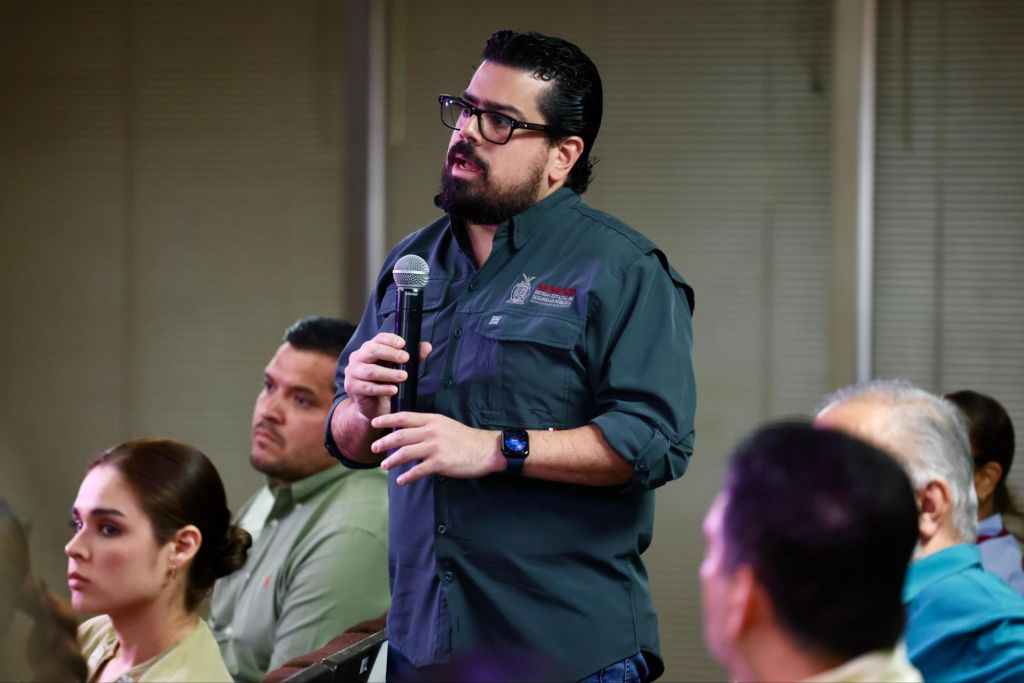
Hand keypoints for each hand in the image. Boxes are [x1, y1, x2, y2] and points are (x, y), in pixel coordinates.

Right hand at [343, 333, 431, 421]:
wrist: (372, 405)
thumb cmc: (385, 382)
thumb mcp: (400, 367)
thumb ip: (413, 357)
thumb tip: (427, 347)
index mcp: (369, 348)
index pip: (378, 338)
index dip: (390, 339)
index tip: (403, 344)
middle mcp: (358, 357)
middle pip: (372, 350)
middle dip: (390, 354)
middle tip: (406, 358)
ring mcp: (353, 372)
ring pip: (370, 371)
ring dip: (388, 373)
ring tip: (403, 376)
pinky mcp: (352, 387)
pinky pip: (368, 388)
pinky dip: (382, 389)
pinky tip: (394, 390)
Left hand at [370, 412, 504, 484]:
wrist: (486, 449)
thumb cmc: (467, 439)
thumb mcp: (446, 425)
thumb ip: (429, 427)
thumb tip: (411, 434)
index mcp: (433, 420)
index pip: (405, 417)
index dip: (388, 420)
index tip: (375, 423)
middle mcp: (431, 432)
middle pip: (401, 435)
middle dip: (384, 442)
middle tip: (374, 448)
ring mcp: (435, 447)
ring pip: (405, 453)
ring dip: (392, 460)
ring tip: (384, 465)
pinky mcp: (440, 463)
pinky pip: (417, 471)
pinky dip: (407, 476)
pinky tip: (401, 480)